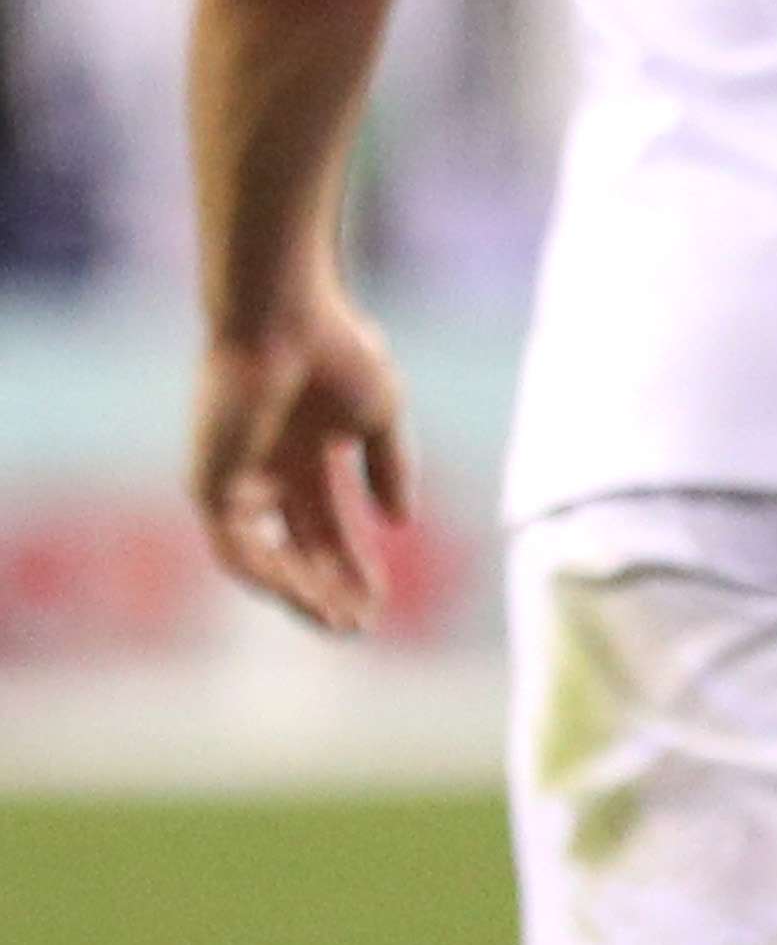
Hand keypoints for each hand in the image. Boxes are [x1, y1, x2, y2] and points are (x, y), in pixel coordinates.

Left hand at [192, 291, 413, 635]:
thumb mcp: (381, 417)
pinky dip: (270, 573)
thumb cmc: (335, 351)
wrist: (284, 321)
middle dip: (329, 588)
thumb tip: (399, 522)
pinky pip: (236, 547)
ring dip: (301, 591)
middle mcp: (265, 473)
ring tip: (338, 619)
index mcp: (303, 455)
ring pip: (264, 558)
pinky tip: (304, 592)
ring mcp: (233, 482)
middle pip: (296, 549)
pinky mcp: (209, 484)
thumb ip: (389, 468)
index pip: (326, 526)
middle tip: (360, 623)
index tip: (380, 600)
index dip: (353, 563)